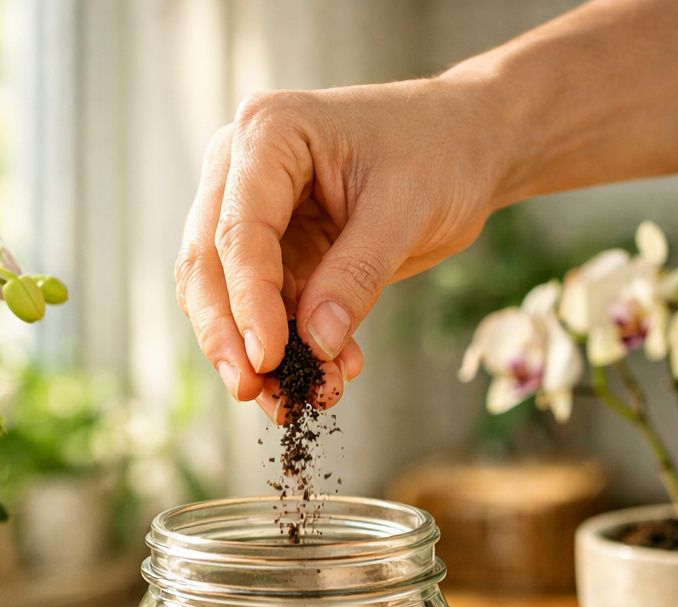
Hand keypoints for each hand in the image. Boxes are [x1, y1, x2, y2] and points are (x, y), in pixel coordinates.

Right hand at [174, 76, 506, 420]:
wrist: (467, 145)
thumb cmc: (440, 151)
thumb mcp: (406, 209)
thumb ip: (356, 275)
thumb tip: (315, 345)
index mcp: (268, 134)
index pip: (239, 230)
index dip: (248, 301)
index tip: (267, 358)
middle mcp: (242, 169)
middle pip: (209, 265)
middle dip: (228, 335)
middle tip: (251, 392)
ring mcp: (254, 211)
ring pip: (227, 296)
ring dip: (259, 353)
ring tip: (299, 401)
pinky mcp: (276, 250)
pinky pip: (269, 310)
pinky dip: (293, 347)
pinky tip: (330, 376)